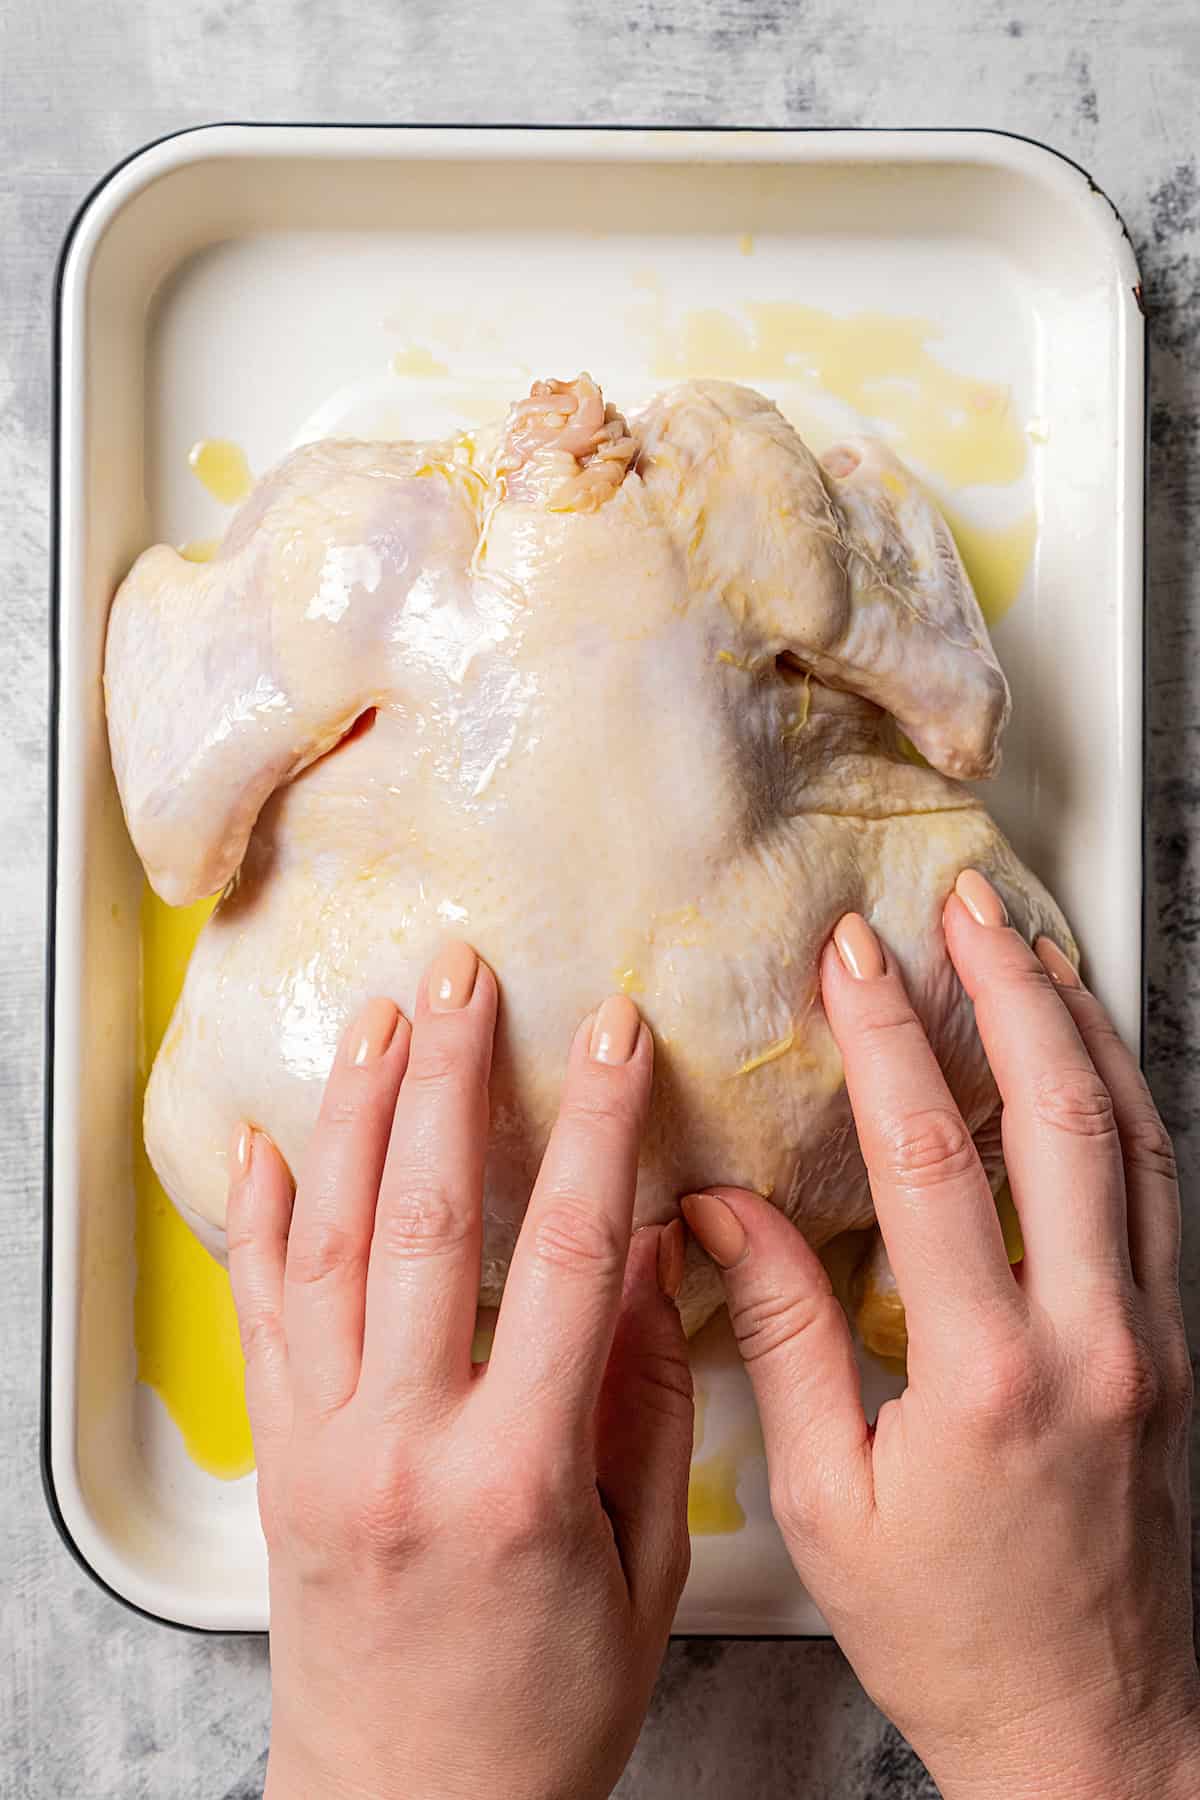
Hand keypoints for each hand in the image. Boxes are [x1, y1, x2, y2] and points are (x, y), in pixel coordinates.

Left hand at [227, 944, 691, 1799]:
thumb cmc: (540, 1714)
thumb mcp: (642, 1572)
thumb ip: (651, 1405)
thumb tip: (657, 1259)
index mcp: (518, 1474)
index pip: (569, 1259)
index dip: (597, 1131)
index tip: (615, 1039)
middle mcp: (404, 1443)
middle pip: (427, 1220)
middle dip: (451, 1079)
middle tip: (467, 978)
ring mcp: (324, 1445)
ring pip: (330, 1246)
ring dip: (354, 1117)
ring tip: (382, 1019)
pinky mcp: (280, 1459)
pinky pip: (260, 1318)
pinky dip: (260, 1221)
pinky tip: (269, 1142)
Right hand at [683, 871, 1199, 1799]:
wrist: (1095, 1728)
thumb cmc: (951, 1634)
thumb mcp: (828, 1501)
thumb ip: (781, 1336)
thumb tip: (719, 1214)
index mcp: (985, 1375)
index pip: (930, 1160)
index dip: (886, 1041)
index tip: (852, 960)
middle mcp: (1089, 1339)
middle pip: (1056, 1115)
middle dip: (1005, 989)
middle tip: (959, 905)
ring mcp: (1150, 1336)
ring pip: (1129, 1136)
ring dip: (1077, 1025)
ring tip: (1031, 942)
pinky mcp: (1173, 1346)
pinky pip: (1157, 1188)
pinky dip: (1123, 1098)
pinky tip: (1089, 1054)